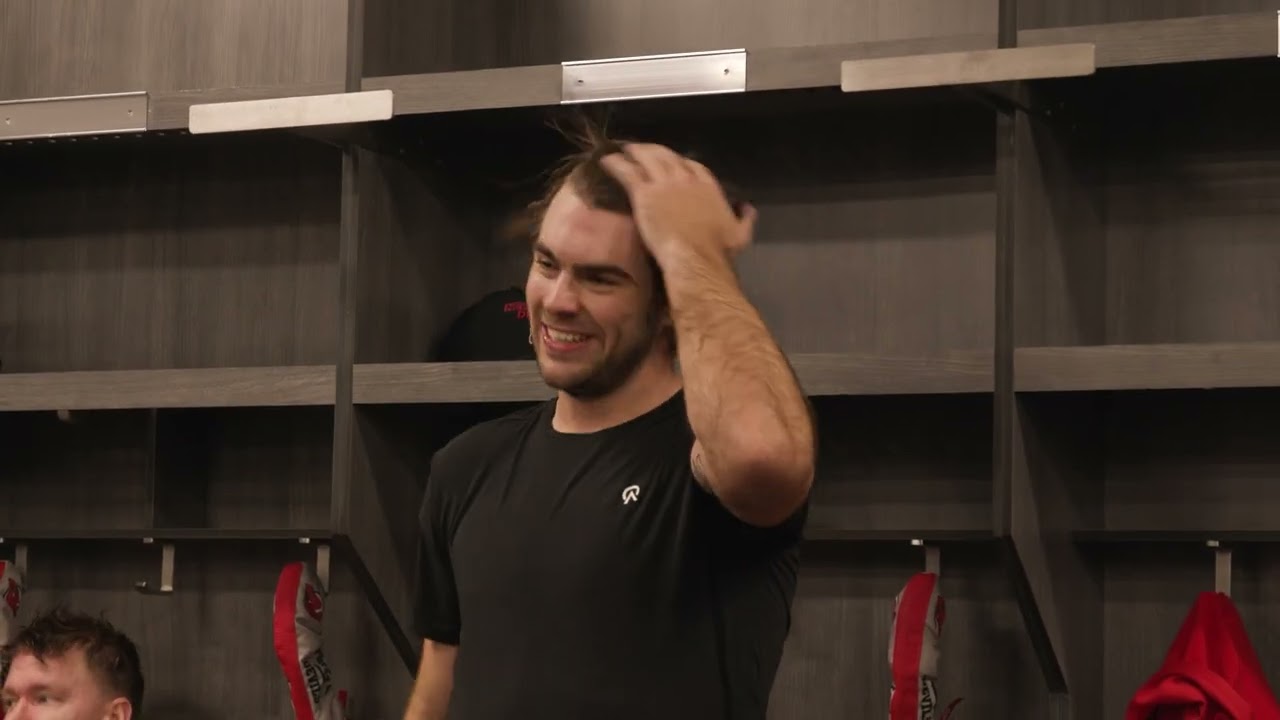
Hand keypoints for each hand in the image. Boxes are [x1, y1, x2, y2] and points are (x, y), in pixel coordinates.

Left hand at [600, 143, 756, 265]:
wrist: (695, 256)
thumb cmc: (717, 250)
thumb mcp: (740, 234)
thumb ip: (745, 219)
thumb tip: (749, 209)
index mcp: (708, 187)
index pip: (694, 166)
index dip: (682, 163)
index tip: (675, 164)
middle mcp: (686, 180)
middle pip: (669, 157)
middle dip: (657, 151)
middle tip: (645, 151)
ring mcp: (664, 184)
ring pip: (648, 158)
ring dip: (636, 152)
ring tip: (627, 149)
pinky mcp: (645, 194)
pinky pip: (628, 172)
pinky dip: (617, 164)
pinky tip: (608, 160)